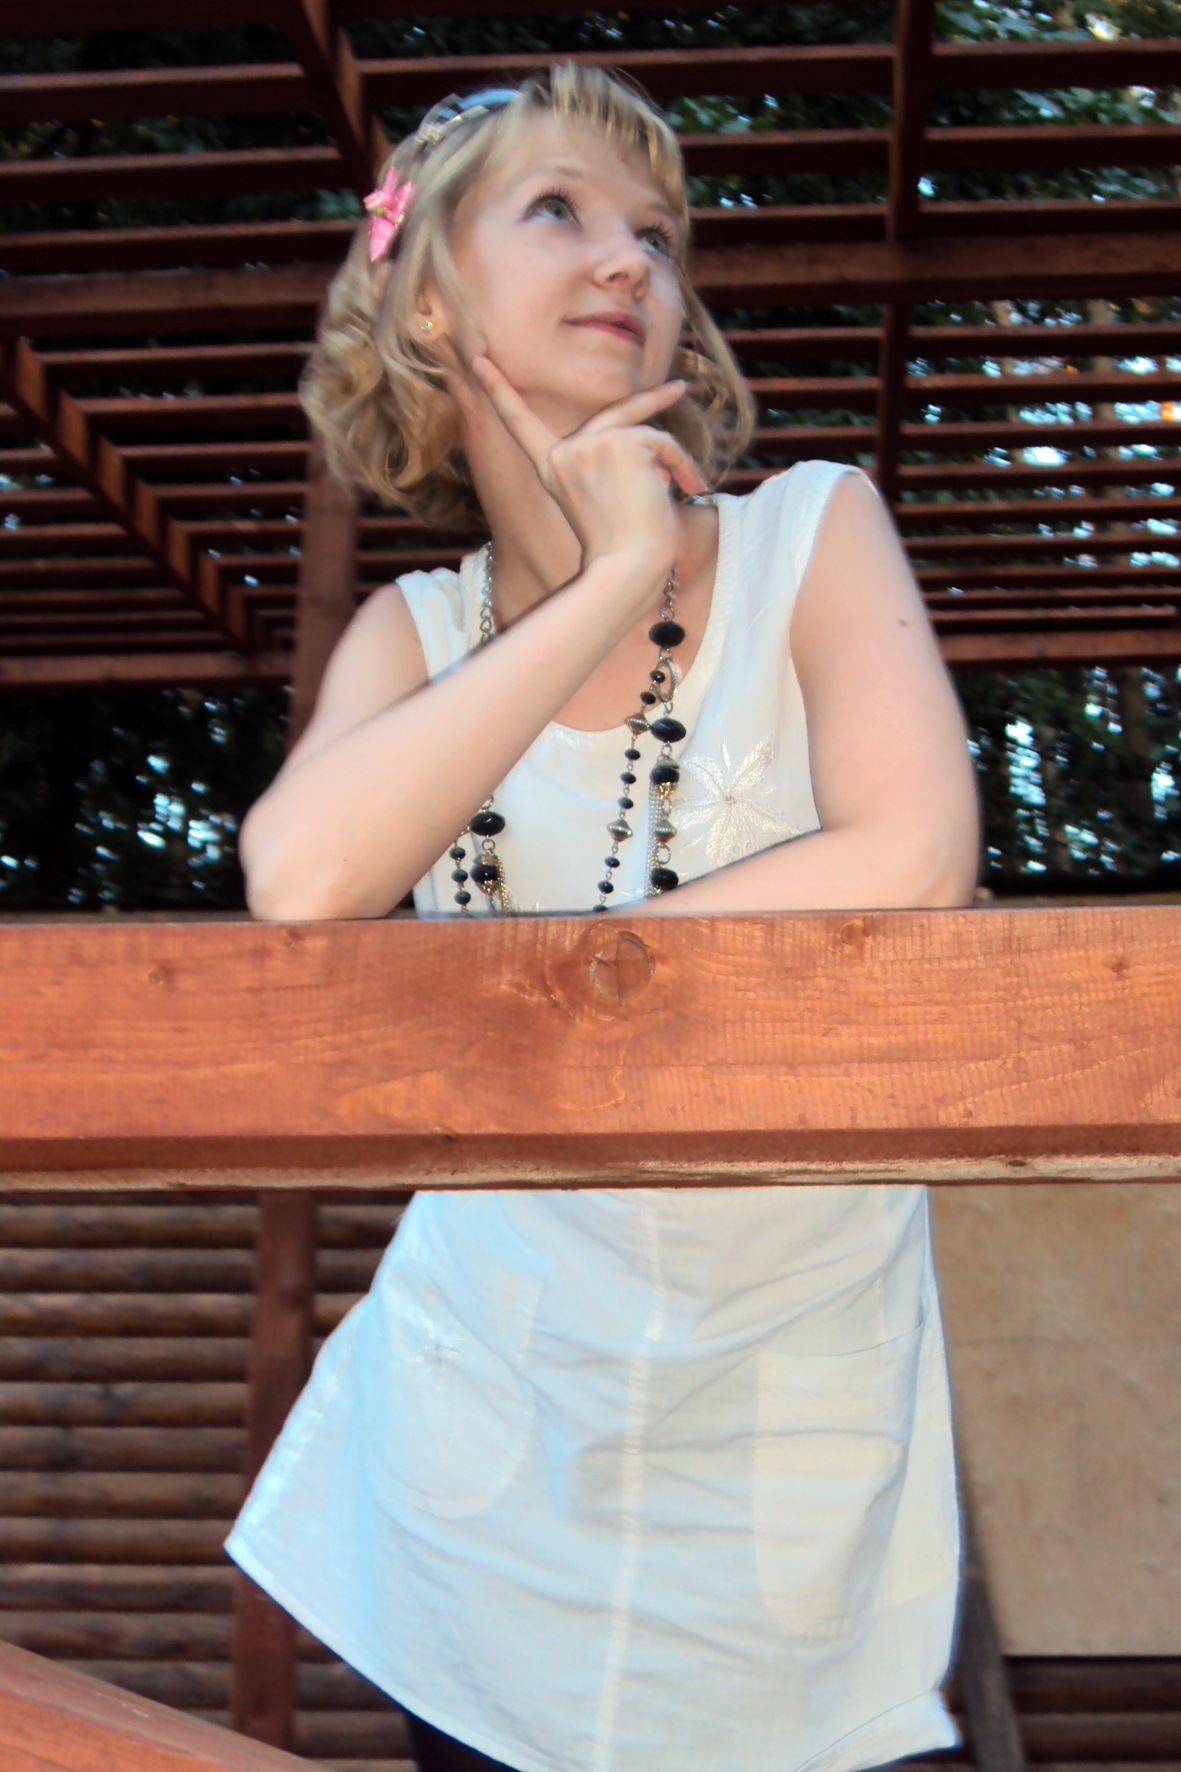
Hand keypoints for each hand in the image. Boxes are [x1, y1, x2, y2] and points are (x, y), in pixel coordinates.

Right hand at [467, 352, 707, 583]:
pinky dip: (683, 465)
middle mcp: (565, 454)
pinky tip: (691, 487)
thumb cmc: (623, 550)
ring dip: (674, 462)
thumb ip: (614, 463)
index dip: (499, 391)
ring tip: (688, 490)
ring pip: (647, 435)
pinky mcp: (618, 443)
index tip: (478, 361)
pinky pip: (664, 443)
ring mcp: (589, 445)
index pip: (521, 425)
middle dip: (653, 400)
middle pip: (615, 414)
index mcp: (553, 471)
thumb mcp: (607, 501)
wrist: (627, 568)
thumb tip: (650, 436)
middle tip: (680, 388)